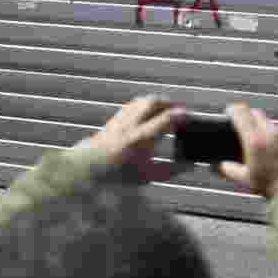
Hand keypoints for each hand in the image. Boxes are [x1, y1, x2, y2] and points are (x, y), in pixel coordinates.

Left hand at [73, 95, 187, 183]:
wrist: (88, 172)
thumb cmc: (118, 176)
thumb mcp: (148, 177)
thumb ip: (171, 170)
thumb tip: (190, 165)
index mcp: (141, 138)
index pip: (167, 118)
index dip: (182, 115)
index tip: (190, 118)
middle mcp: (131, 124)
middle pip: (153, 102)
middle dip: (170, 103)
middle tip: (180, 111)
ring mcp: (120, 120)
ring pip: (142, 101)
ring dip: (157, 102)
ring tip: (166, 109)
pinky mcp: (113, 119)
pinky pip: (132, 105)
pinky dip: (144, 105)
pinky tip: (147, 113)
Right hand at [218, 103, 277, 199]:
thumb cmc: (271, 186)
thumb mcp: (245, 180)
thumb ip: (229, 170)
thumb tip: (219, 166)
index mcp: (254, 140)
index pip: (240, 112)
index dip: (234, 110)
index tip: (231, 112)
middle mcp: (271, 132)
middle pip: (257, 114)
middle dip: (250, 119)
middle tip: (249, 132)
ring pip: (273, 125)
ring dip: (269, 132)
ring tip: (270, 150)